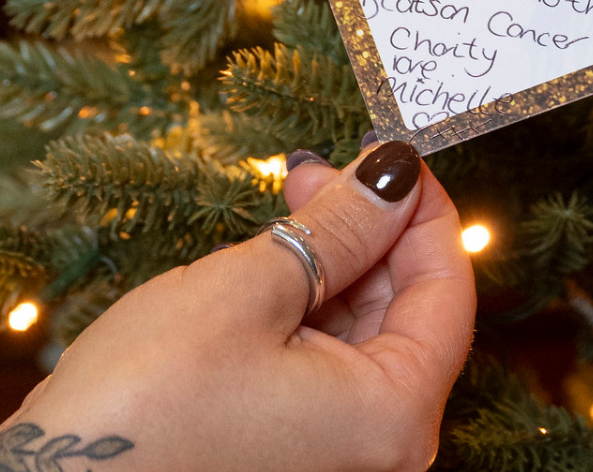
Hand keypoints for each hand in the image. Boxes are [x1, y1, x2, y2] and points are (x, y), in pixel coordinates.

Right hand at [0, 141, 475, 471]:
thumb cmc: (144, 402)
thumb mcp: (249, 290)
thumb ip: (340, 229)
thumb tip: (395, 174)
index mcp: (394, 415)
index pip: (449, 291)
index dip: (424, 209)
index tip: (389, 150)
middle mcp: (380, 444)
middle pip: (411, 311)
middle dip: (373, 230)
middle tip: (316, 170)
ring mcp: (334, 447)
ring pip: (365, 332)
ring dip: (337, 260)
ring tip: (289, 203)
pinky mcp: (291, 445)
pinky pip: (326, 363)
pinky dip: (309, 304)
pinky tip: (271, 262)